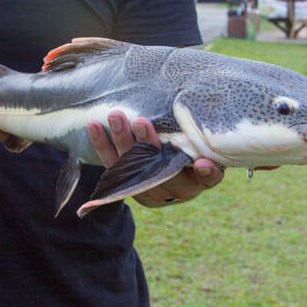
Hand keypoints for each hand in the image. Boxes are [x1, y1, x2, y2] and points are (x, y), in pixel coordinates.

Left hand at [87, 110, 223, 206]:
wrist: (174, 167)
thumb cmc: (198, 148)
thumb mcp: (208, 143)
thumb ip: (209, 137)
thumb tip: (211, 128)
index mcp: (199, 181)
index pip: (205, 179)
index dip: (205, 173)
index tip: (202, 162)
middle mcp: (175, 190)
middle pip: (161, 170)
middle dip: (148, 144)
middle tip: (140, 121)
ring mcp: (149, 189)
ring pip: (134, 168)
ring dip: (122, 141)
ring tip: (116, 116)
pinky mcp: (127, 184)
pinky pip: (112, 164)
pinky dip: (102, 145)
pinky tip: (94, 126)